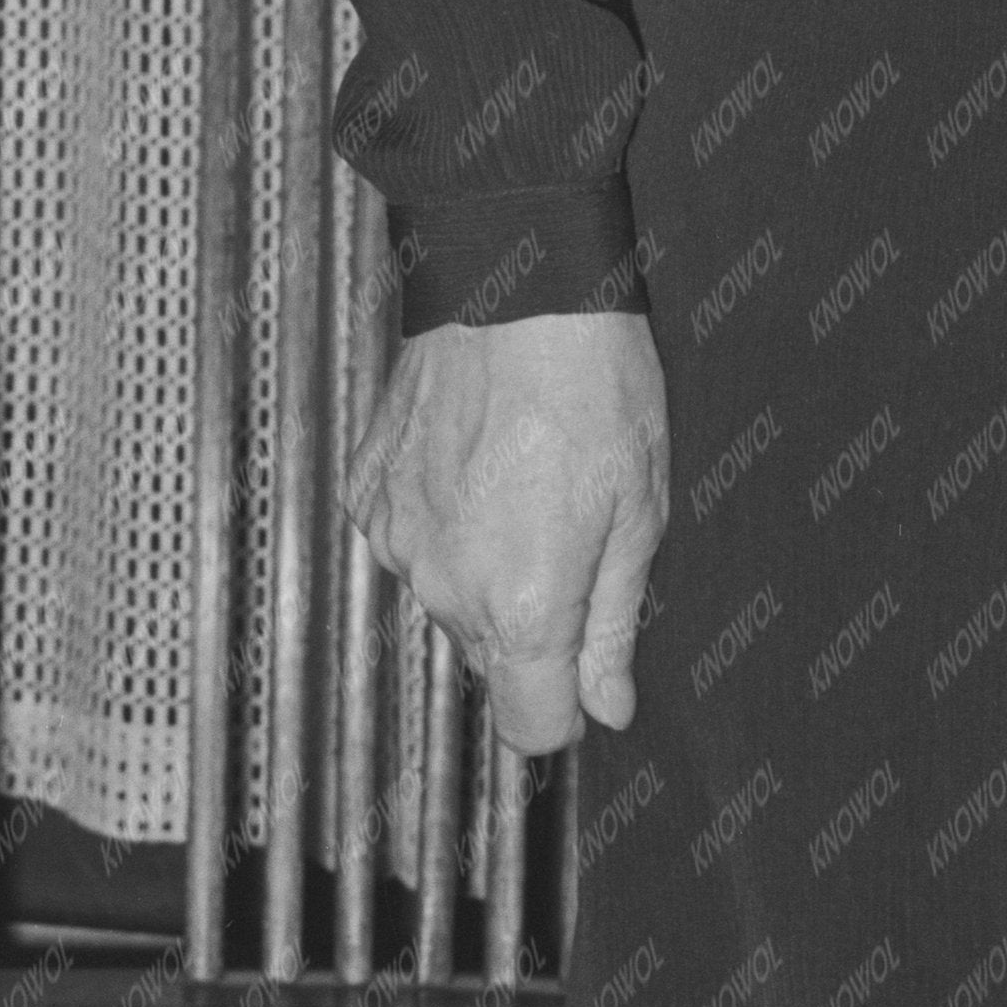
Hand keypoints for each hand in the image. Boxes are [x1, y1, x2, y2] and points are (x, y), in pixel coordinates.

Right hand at [344, 309, 671, 750]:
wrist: (514, 279)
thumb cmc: (594, 385)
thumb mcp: (638, 513)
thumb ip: (614, 624)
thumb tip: (606, 705)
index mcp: (523, 606)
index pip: (530, 726)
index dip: (566, 707)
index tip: (586, 670)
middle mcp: (446, 586)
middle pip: (491, 659)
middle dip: (532, 625)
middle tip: (571, 535)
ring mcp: (398, 538)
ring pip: (448, 598)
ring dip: (483, 569)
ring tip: (522, 484)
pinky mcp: (368, 491)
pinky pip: (410, 542)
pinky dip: (442, 522)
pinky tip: (475, 462)